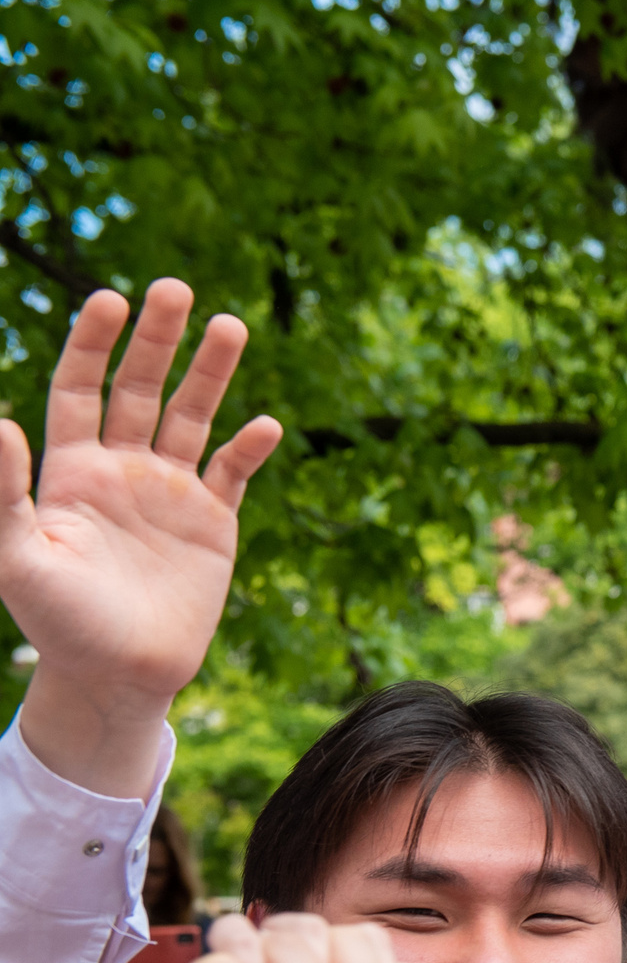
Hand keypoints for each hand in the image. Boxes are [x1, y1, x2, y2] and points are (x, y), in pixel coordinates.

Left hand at [0, 283, 280, 796]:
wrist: (118, 675)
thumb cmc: (57, 621)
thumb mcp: (18, 557)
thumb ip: (4, 493)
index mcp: (72, 470)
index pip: (81, 387)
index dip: (92, 343)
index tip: (109, 300)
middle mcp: (121, 469)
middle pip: (141, 388)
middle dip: (158, 339)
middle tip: (175, 288)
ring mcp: (170, 493)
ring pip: (193, 417)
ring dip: (211, 373)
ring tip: (231, 325)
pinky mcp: (212, 524)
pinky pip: (233, 473)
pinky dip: (249, 448)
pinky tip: (263, 425)